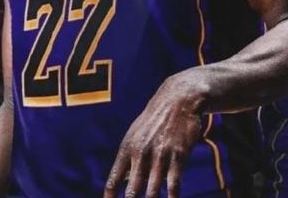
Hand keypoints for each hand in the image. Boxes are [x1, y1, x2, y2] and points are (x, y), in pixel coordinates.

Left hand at [104, 72, 203, 197]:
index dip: (110, 197)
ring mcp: (159, 156)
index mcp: (127, 148)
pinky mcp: (177, 156)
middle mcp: (141, 153)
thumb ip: (129, 158)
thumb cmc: (155, 119)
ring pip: (152, 192)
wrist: (178, 99)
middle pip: (132, 191)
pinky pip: (173, 185)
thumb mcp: (136, 133)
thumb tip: (123, 182)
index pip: (114, 179)